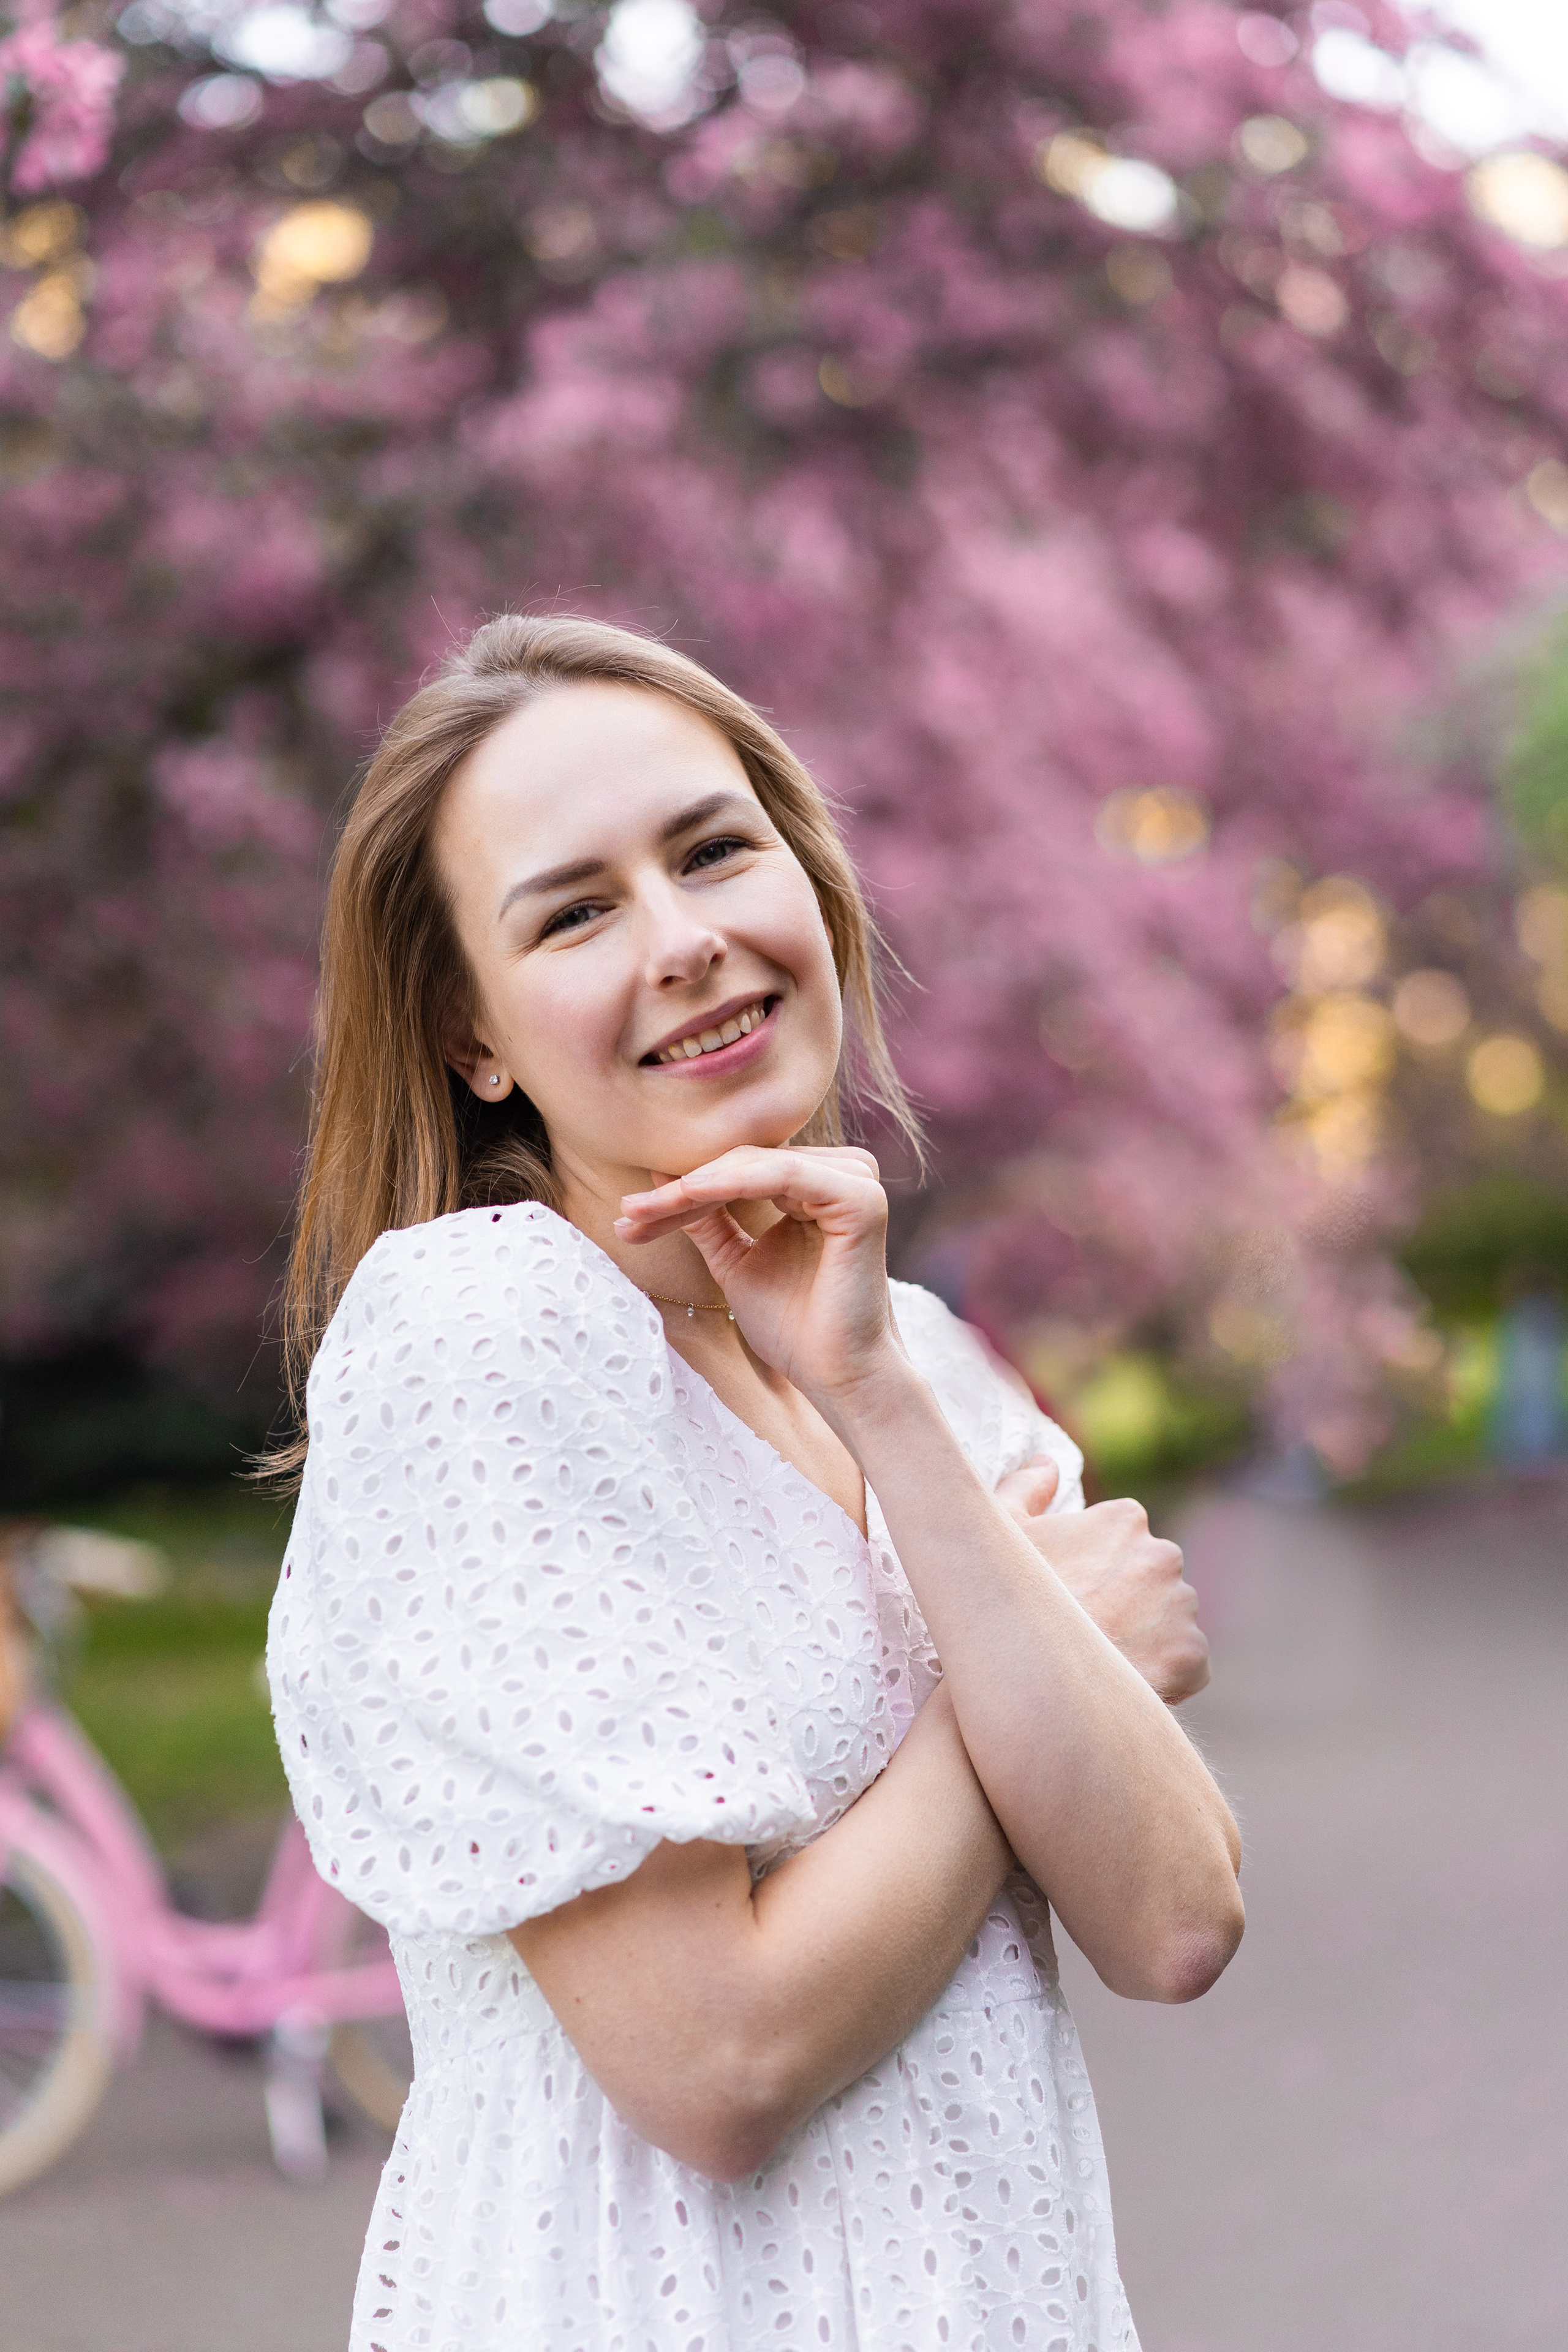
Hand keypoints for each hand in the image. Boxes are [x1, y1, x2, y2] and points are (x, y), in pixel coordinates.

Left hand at [614, 1145, 903, 1410]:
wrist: (837, 1376)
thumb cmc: (794, 1329)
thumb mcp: (735, 1263)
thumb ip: (707, 1220)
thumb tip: (659, 1175)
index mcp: (817, 1185)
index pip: (738, 1170)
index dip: (681, 1191)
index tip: (628, 1216)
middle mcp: (840, 1174)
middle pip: (742, 1163)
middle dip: (680, 1190)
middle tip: (626, 1214)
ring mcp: (856, 1181)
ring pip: (756, 1164)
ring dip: (696, 1185)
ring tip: (644, 1212)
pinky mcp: (860, 1198)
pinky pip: (784, 1174)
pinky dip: (733, 1182)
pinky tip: (691, 1193)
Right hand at [994, 1458, 1209, 1704]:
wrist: (1031, 1676)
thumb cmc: (1009, 1600)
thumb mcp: (1000, 1530)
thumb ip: (1027, 1487)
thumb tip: (1047, 1463)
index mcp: (1125, 1518)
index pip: (1123, 1542)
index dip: (1095, 1571)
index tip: (1073, 1594)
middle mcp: (1164, 1554)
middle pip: (1150, 1580)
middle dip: (1127, 1602)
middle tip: (1087, 1630)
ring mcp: (1182, 1605)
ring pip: (1170, 1621)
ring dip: (1147, 1637)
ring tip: (1105, 1659)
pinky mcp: (1193, 1654)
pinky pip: (1188, 1664)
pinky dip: (1167, 1673)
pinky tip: (1128, 1680)